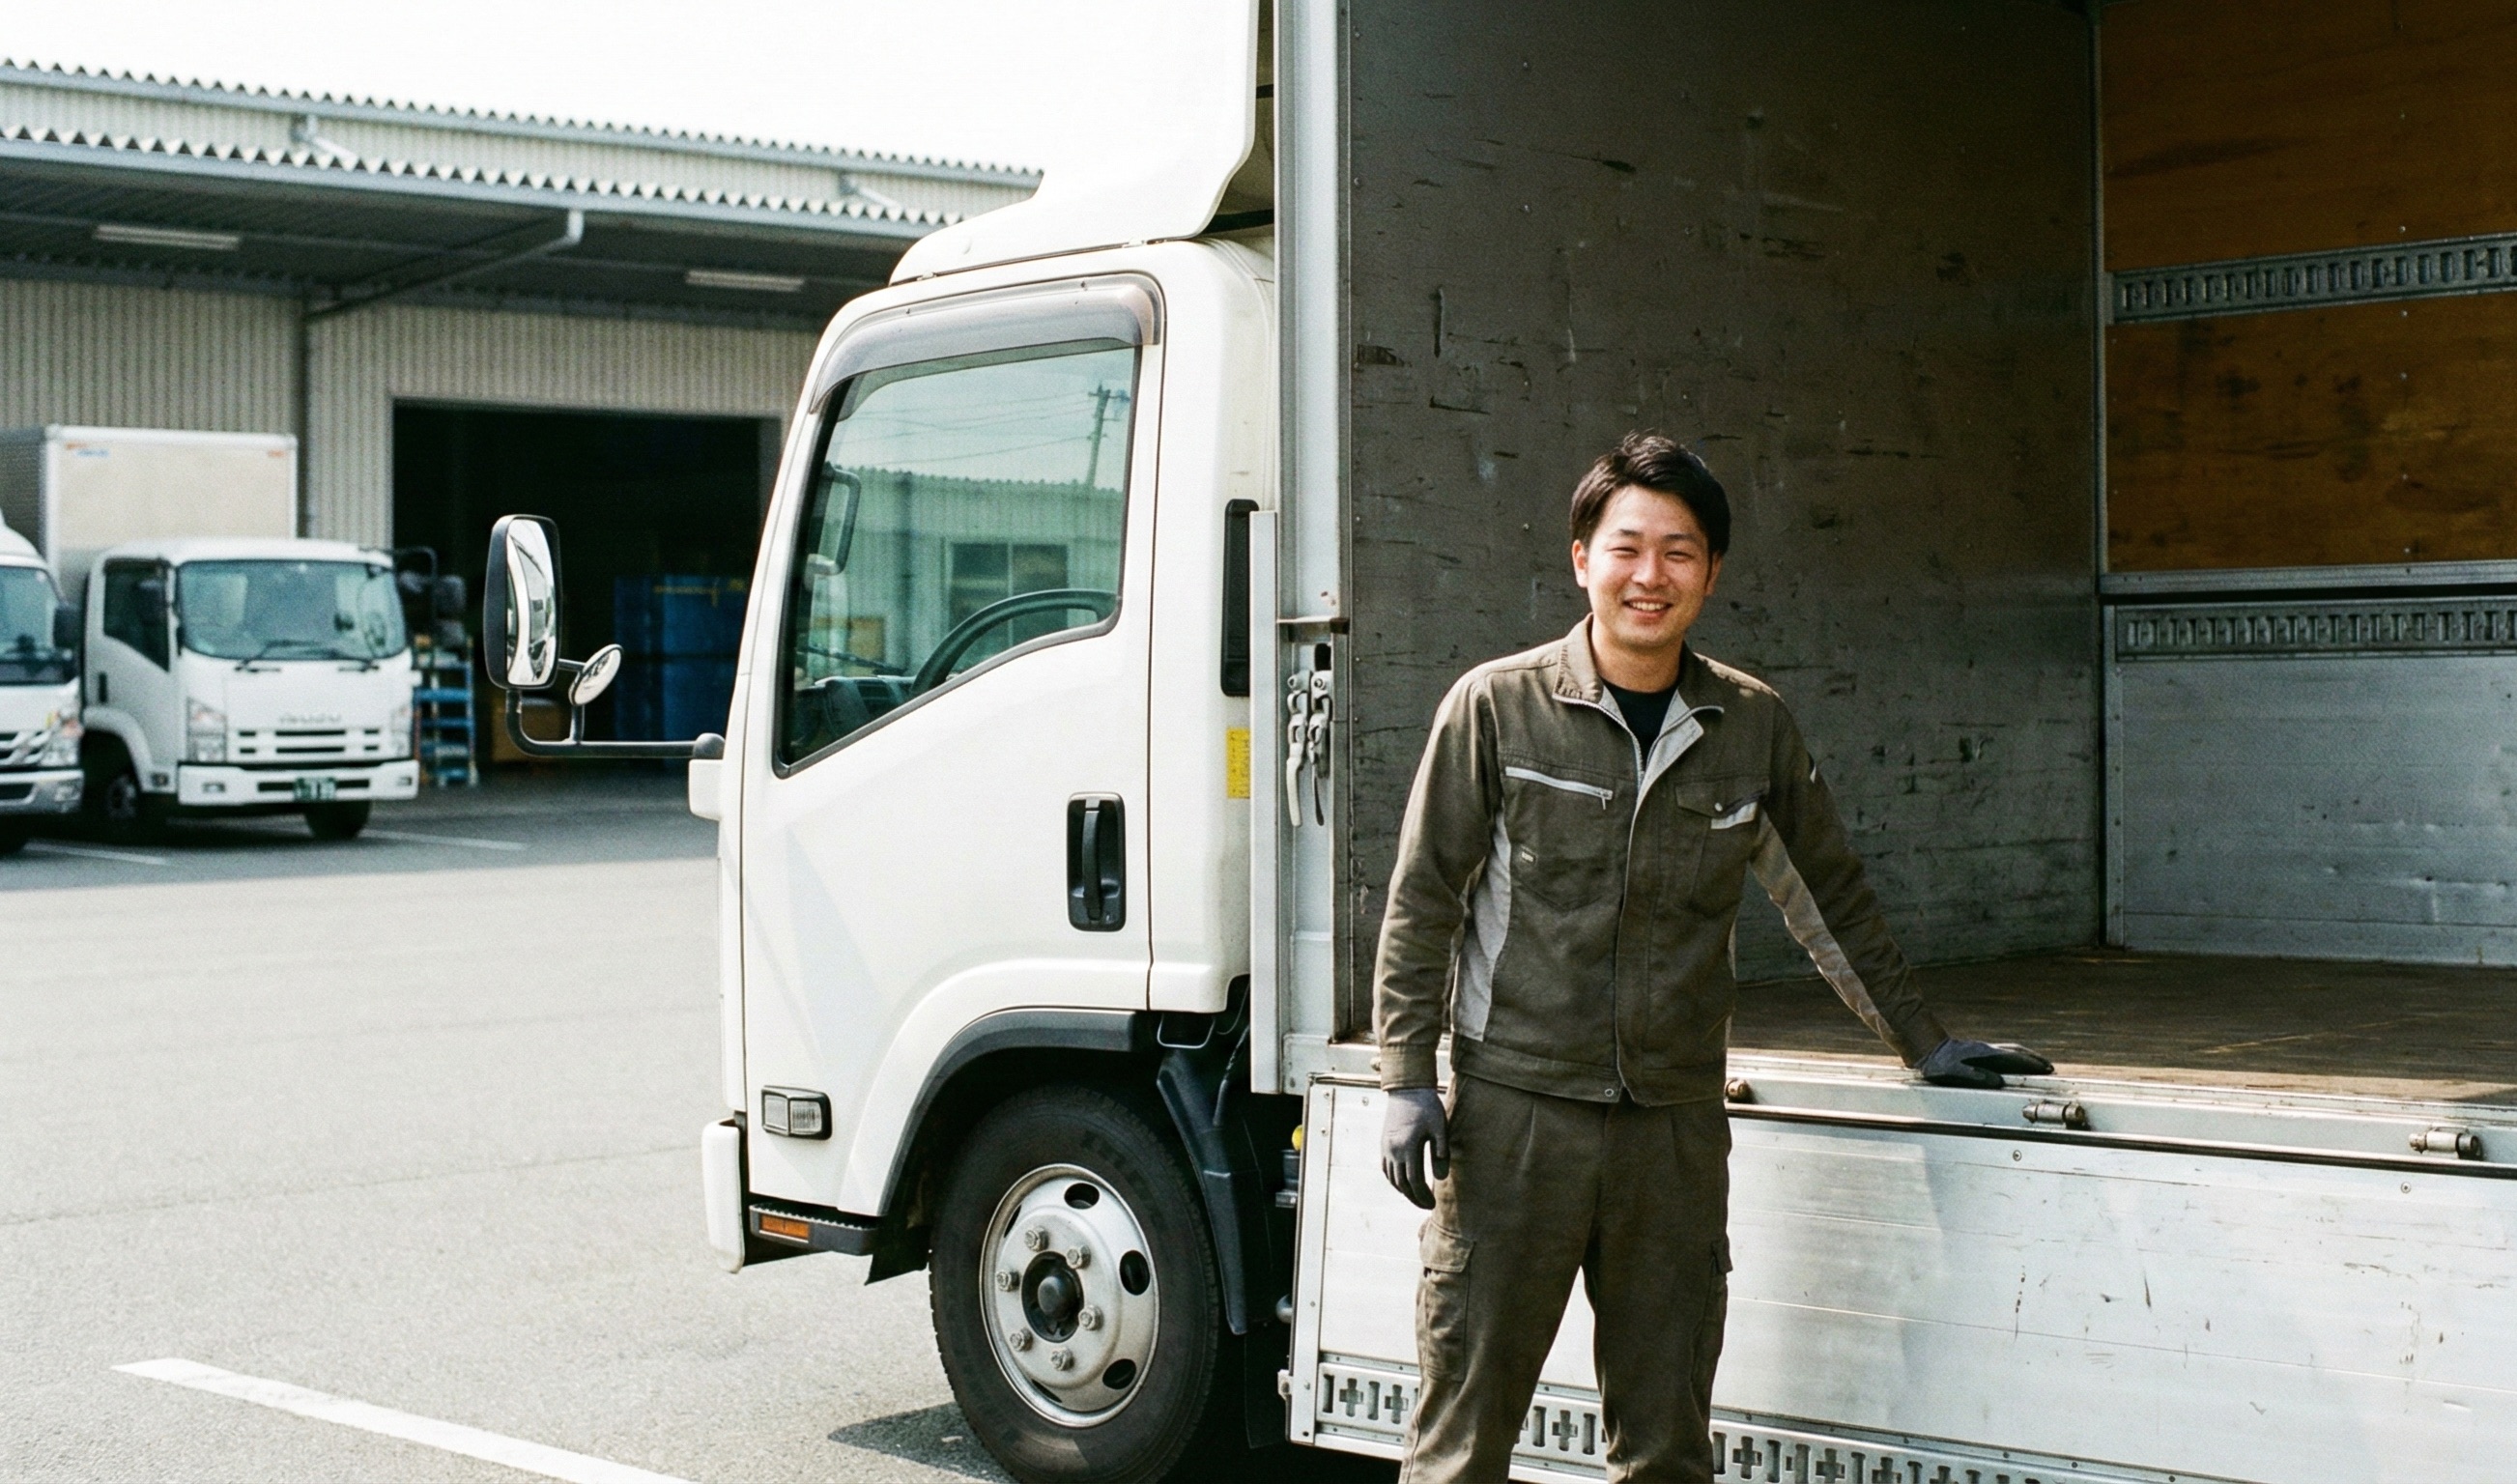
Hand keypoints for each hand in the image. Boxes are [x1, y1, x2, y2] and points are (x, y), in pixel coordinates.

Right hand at [1380, 1088, 1449, 1209]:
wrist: (1407, 1089)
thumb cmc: (1428, 1107)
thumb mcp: (1440, 1127)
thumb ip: (1441, 1152)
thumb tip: (1441, 1178)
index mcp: (1408, 1147)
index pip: (1414, 1181)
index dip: (1423, 1195)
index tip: (1432, 1204)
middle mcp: (1393, 1150)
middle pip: (1401, 1183)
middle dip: (1414, 1197)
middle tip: (1426, 1205)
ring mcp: (1386, 1147)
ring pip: (1392, 1178)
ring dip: (1403, 1191)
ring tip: (1417, 1196)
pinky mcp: (1384, 1143)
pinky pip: (1386, 1168)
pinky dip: (1394, 1180)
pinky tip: (1404, 1183)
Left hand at [1920, 1038, 2053, 1089]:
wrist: (1926, 1049)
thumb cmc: (1937, 1063)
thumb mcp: (1952, 1072)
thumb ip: (1974, 1076)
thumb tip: (1997, 1081)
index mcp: (1984, 1055)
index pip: (2013, 1058)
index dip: (2031, 1064)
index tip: (2045, 1068)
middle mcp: (1987, 1050)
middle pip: (2017, 1052)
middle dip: (2034, 1059)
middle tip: (2049, 1067)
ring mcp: (1984, 1050)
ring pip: (2011, 1050)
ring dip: (2027, 1057)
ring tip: (2040, 1065)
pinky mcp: (1980, 1053)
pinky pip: (2004, 1053)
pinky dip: (2017, 1057)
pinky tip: (2017, 1064)